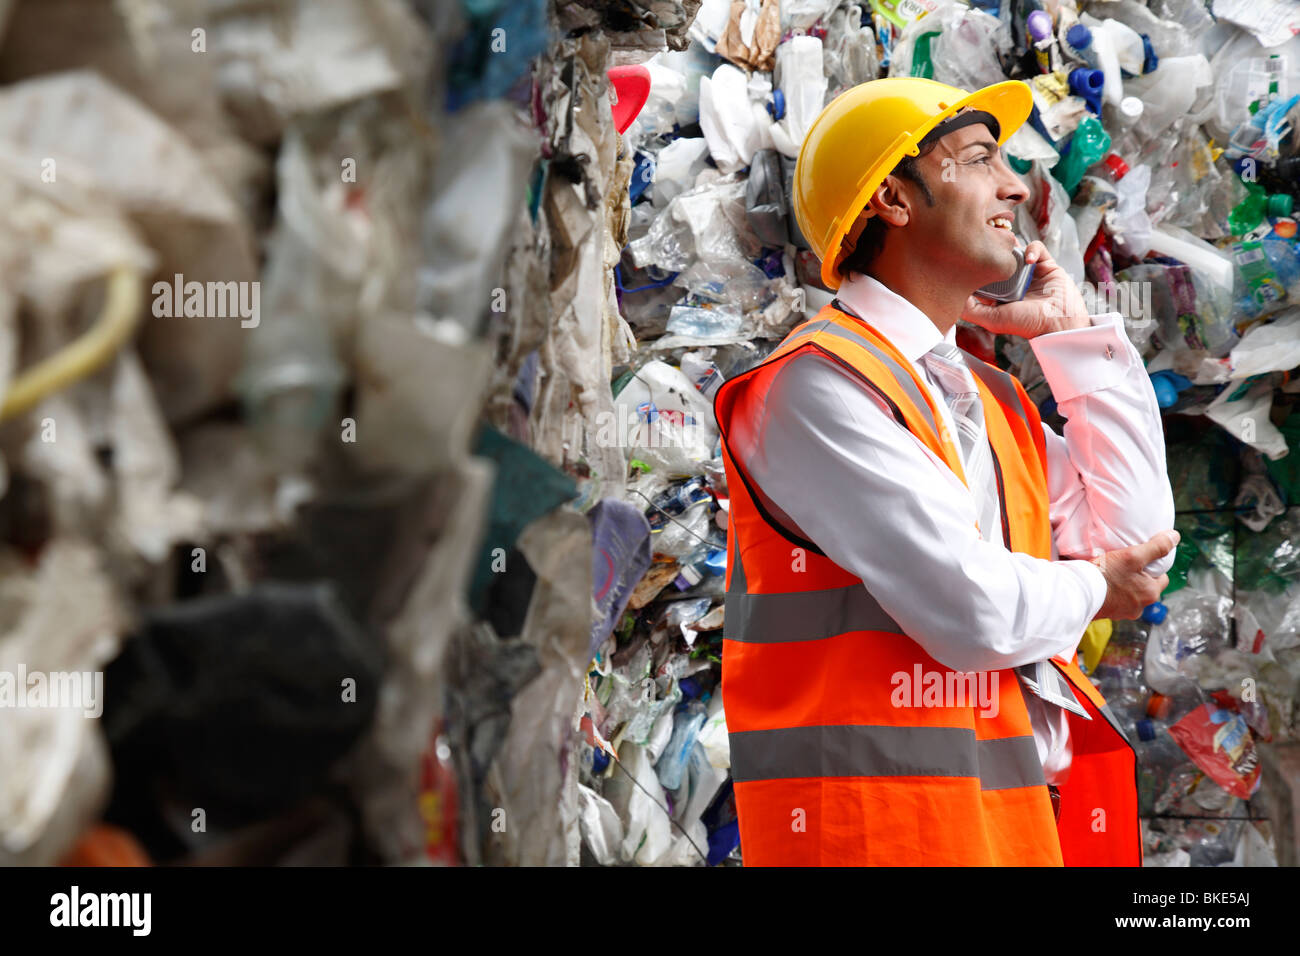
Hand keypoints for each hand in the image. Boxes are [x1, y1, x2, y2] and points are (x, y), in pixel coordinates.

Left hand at [961, 241, 1090, 339]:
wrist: (1059, 322)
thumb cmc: (1027, 324)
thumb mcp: (992, 320)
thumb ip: (972, 310)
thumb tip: (953, 297)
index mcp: (999, 293)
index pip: (983, 272)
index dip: (977, 263)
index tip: (970, 254)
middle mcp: (1013, 281)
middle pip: (998, 257)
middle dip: (993, 249)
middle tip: (987, 241)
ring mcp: (1029, 272)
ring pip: (1016, 249)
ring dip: (1011, 245)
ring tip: (1007, 246)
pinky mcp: (1046, 264)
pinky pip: (1036, 248)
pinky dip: (1032, 249)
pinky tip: (1029, 260)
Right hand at [1078, 530, 1179, 621]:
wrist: (1079, 593)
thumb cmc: (1106, 575)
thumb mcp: (1133, 556)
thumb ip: (1156, 547)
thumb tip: (1174, 537)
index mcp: (1151, 594)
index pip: (1162, 578)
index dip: (1153, 567)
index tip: (1141, 560)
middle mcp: (1140, 607)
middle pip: (1146, 587)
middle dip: (1139, 578)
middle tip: (1125, 566)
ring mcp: (1124, 613)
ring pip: (1131, 595)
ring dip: (1125, 587)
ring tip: (1112, 575)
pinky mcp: (1109, 614)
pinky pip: (1116, 601)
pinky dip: (1112, 594)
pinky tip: (1104, 585)